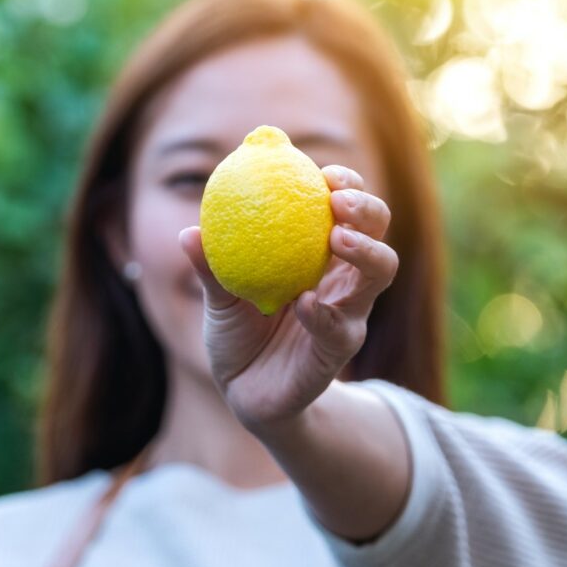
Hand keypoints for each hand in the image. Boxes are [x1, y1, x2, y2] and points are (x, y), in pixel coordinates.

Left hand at [178, 165, 398, 439]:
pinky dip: (325, 313)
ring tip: (338, 239)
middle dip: (367, 210)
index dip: (347, 186)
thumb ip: (209, 266)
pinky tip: (305, 302)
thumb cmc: (238, 333)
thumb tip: (187, 232)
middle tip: (338, 201)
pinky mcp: (338, 350)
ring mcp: (347, 314)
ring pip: (379, 275)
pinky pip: (340, 329)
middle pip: (378, 233)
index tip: (325, 174)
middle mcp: (343, 279)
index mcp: (320, 256)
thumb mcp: (219, 296)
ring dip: (365, 251)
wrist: (244, 392)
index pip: (348, 210)